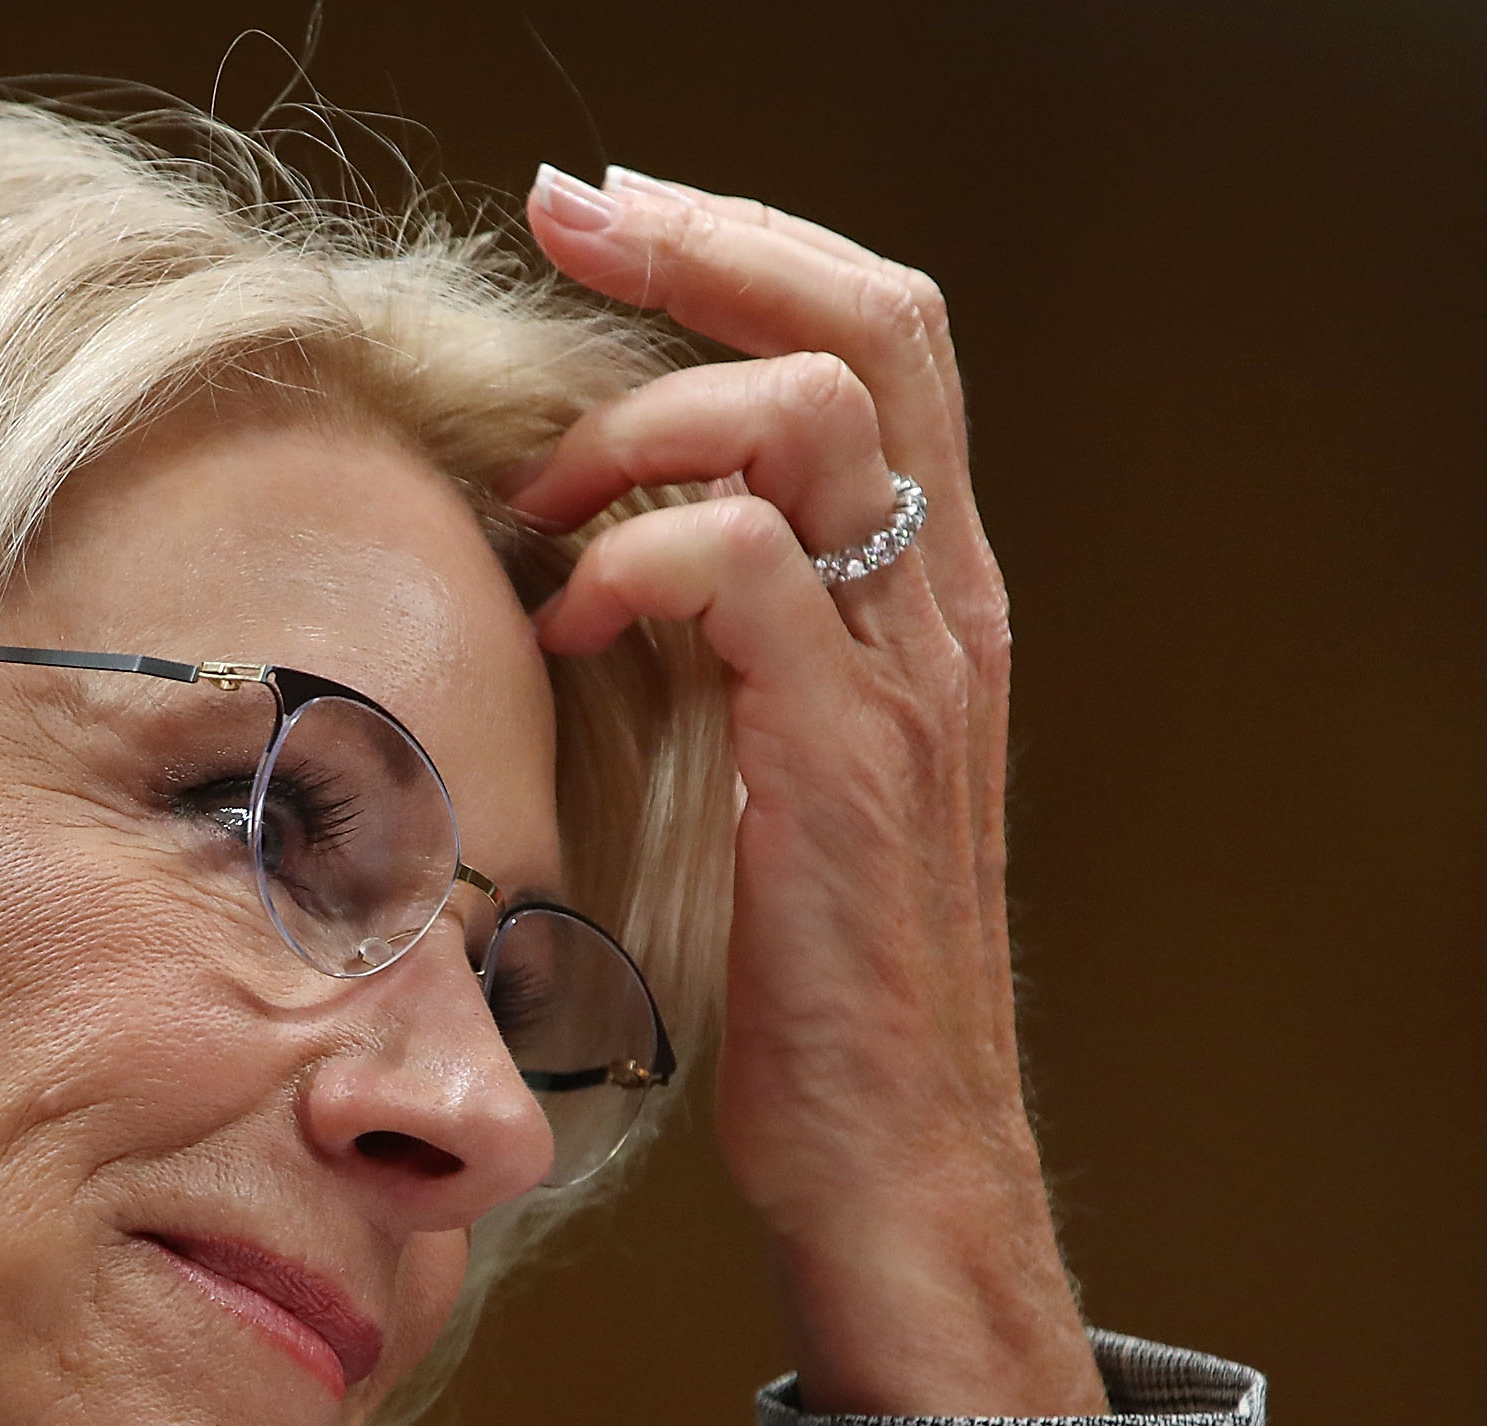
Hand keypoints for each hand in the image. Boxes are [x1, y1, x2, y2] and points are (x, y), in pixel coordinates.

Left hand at [511, 165, 1102, 1417]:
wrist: (893, 1150)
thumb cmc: (811, 977)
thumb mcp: (779, 770)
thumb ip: (734, 642)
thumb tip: (595, 543)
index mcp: (926, 595)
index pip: (876, 336)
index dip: (745, 242)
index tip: (604, 215)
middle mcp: (941, 606)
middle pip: (867, 322)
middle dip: (702, 242)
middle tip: (561, 220)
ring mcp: (907, 676)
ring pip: (810, 415)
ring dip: (645, 420)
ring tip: (545, 503)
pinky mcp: (844, 757)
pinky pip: (743, 571)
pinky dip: (635, 559)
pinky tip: (563, 626)